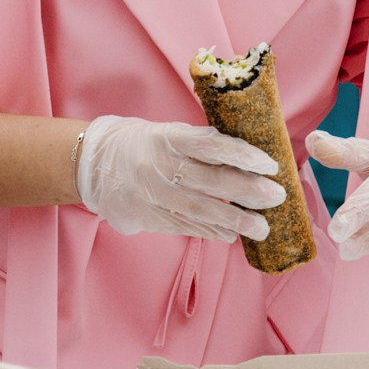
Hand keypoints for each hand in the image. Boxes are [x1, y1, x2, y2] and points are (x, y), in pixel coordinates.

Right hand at [74, 117, 284, 243]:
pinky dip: (210, 232)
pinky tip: (232, 235)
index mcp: (166, 138)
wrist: (92, 164)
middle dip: (247, 190)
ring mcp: (151, 195)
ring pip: (199, 210)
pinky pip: (184, 226)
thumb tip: (246, 155)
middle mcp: (159, 167)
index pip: (211, 146)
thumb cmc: (141, 144)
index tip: (269, 164)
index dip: (243, 155)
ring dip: (234, 219)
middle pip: (210, 181)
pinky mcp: (146, 217)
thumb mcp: (167, 133)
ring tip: (261, 227)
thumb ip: (201, 143)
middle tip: (276, 197)